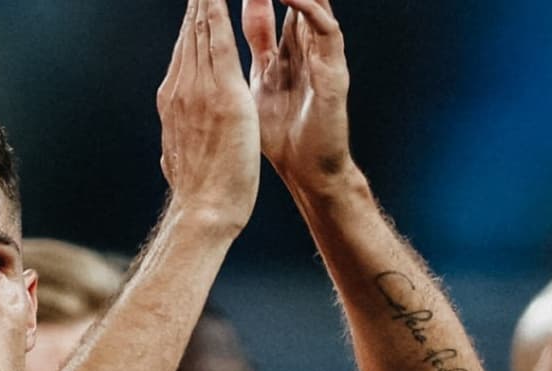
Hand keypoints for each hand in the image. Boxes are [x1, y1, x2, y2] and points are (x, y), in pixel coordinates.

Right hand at [158, 0, 260, 232]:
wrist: (204, 211)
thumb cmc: (201, 190)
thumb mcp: (182, 153)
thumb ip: (179, 133)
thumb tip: (173, 134)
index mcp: (174, 99)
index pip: (185, 47)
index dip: (193, 17)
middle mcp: (181, 88)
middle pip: (190, 29)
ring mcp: (199, 89)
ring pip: (203, 27)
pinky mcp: (223, 93)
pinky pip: (221, 41)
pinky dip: (220, 11)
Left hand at [241, 0, 351, 190]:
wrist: (306, 173)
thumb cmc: (280, 139)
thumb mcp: (250, 92)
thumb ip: (242, 62)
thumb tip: (218, 43)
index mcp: (281, 54)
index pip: (268, 9)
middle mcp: (303, 50)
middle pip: (294, 0)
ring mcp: (321, 58)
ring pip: (313, 6)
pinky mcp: (334, 73)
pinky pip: (326, 31)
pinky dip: (309, 10)